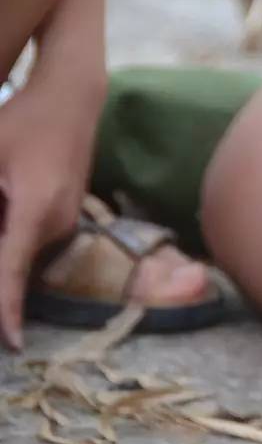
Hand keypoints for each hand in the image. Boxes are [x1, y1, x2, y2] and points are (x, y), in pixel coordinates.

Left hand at [0, 79, 99, 349]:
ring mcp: (66, 222)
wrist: (73, 97)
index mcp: (37, 210)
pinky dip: (7, 242)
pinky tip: (5, 200)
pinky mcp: (65, 217)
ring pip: (18, 255)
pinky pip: (28, 241)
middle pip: (11, 267)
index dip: (5, 310)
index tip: (9, 346)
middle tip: (1, 239)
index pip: (12, 272)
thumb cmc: (21, 120)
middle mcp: (58, 224)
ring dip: (1, 259)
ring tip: (4, 192)